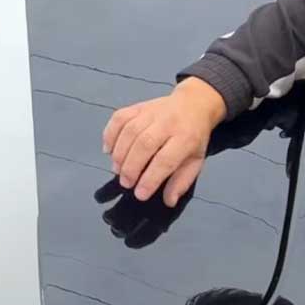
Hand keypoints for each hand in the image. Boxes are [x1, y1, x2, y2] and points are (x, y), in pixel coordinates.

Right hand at [101, 77, 226, 205]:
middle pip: (144, 144)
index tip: (140, 194)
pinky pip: (119, 118)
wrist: (193, 104)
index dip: (150, 179)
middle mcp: (168, 122)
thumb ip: (181, 181)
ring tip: (117, 170)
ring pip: (129, 131)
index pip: (165, 160)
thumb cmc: (193, 137)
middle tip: (125, 183)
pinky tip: (108, 150)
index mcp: (186, 138)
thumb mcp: (196, 160)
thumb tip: (168, 201)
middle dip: (131, 167)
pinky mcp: (137, 106)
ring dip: (119, 154)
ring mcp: (151, 111)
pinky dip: (109, 134)